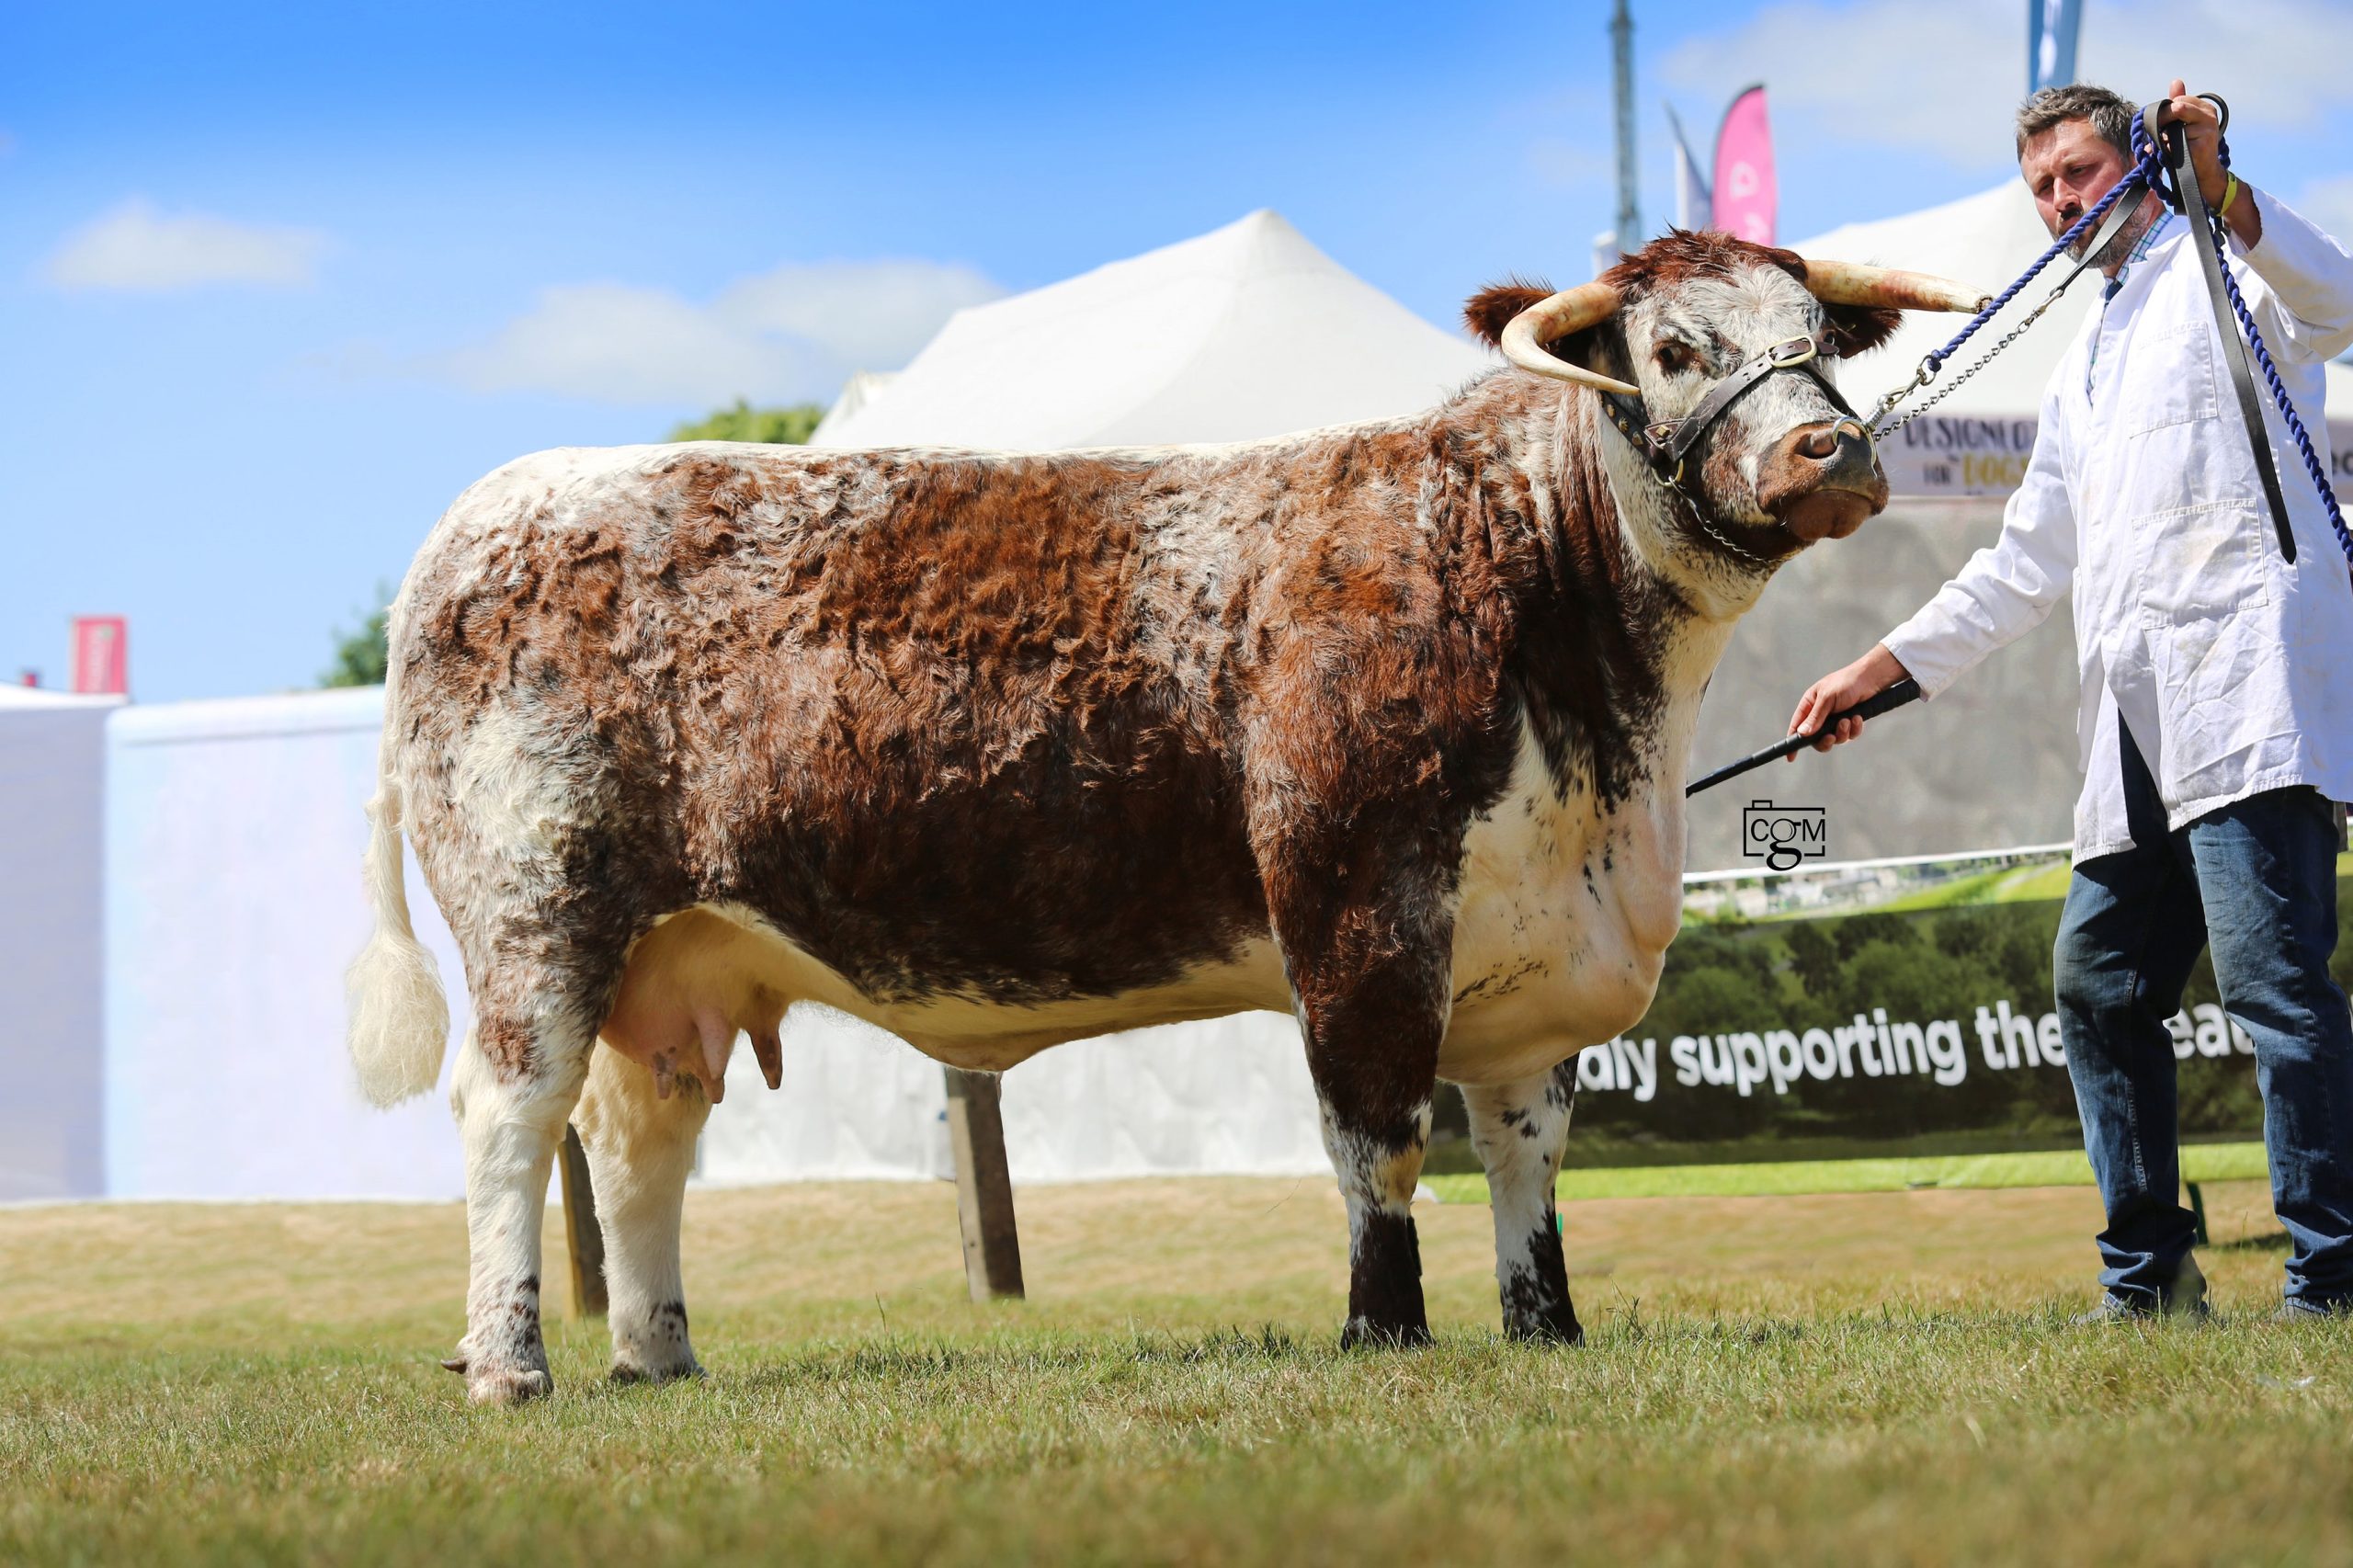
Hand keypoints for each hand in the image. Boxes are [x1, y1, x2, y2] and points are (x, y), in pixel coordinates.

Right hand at [1786, 644, 1909, 754]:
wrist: (1872, 679)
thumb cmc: (1846, 683)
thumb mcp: (1827, 699)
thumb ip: (1815, 717)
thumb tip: (1802, 734)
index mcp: (1810, 705)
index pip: (1797, 726)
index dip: (1793, 742)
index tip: (1791, 757)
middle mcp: (1821, 715)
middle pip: (1816, 739)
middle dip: (1825, 740)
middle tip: (1831, 737)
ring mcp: (1836, 720)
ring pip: (1835, 739)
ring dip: (1842, 732)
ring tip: (1848, 720)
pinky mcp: (1850, 723)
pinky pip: (1850, 735)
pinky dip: (1854, 729)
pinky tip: (1858, 717)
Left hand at [2154, 79, 2228, 208]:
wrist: (2199, 176)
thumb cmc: (2187, 150)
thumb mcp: (2181, 124)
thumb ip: (2177, 104)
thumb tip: (2176, 81)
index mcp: (2204, 108)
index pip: (2177, 100)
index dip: (2165, 113)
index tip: (2164, 127)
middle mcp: (2208, 114)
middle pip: (2175, 107)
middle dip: (2163, 122)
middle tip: (2164, 137)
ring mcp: (2207, 127)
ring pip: (2173, 122)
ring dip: (2165, 136)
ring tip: (2172, 146)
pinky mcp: (2202, 141)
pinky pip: (2173, 140)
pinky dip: (2168, 148)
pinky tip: (2176, 154)